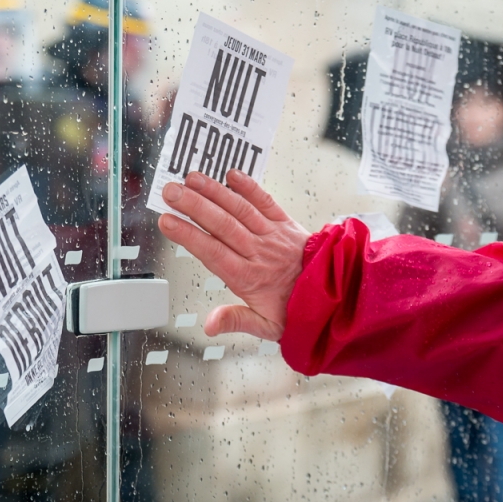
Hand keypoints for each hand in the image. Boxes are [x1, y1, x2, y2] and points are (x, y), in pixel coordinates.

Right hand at [157, 170, 310, 341]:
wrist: (335, 294)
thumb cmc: (295, 310)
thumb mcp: (266, 327)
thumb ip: (236, 320)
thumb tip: (209, 325)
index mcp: (249, 278)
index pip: (213, 252)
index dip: (188, 235)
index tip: (167, 221)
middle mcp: (259, 252)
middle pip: (222, 225)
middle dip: (194, 206)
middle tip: (170, 192)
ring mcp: (273, 235)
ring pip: (240, 209)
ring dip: (214, 191)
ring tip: (191, 178)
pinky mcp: (286, 223)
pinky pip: (266, 202)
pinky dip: (250, 187)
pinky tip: (231, 174)